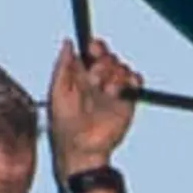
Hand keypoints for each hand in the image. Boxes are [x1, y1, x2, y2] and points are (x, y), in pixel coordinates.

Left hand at [49, 35, 140, 184]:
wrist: (82, 148)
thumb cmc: (64, 125)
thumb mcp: (57, 92)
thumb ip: (62, 66)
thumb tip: (68, 43)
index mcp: (80, 76)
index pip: (92, 53)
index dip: (95, 47)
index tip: (94, 49)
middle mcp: (97, 81)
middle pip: (109, 57)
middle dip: (104, 63)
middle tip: (96, 78)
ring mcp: (112, 90)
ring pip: (122, 67)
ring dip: (116, 74)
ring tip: (107, 91)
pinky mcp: (126, 101)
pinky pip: (135, 82)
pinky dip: (133, 80)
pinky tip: (123, 87)